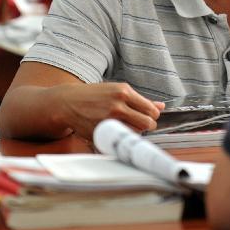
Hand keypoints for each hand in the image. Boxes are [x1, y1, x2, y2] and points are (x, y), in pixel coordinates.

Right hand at [50, 82, 165, 139]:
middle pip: (147, 123)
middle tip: (138, 124)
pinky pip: (120, 139)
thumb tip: (161, 106)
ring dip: (133, 132)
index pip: (151, 110)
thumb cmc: (95, 96)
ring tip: (123, 125)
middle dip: (146, 125)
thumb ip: (140, 99)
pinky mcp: (101, 131)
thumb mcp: (117, 91)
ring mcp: (109, 119)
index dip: (152, 116)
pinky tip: (114, 131)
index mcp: (124, 91)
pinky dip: (121, 138)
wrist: (69, 102)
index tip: (146, 116)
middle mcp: (118, 104)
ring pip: (136, 132)